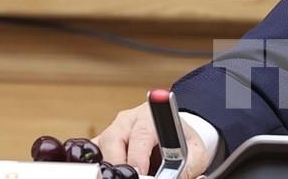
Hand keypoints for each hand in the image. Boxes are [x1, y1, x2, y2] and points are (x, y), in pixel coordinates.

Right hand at [93, 102, 208, 177]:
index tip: (139, 172)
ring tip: (118, 176)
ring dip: (106, 165)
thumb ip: (187, 168)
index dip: (137, 155)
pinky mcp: (101, 141)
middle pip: (113, 138)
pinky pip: (92, 152)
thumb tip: (172, 178)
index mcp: (153, 116)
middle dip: (119, 164)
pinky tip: (106, 173)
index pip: (141, 134)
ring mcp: (112, 129)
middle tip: (129, 178)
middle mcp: (129, 120)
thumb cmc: (183, 142)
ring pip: (99, 145)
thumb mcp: (195, 153)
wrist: (176, 134)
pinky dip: (96, 164)